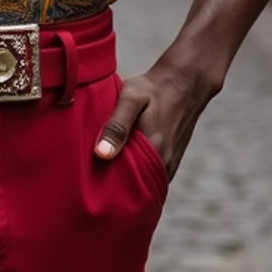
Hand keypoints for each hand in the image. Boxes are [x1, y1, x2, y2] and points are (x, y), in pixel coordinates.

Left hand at [94, 59, 219, 181]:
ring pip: (143, 183)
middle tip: (91, 177)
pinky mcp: (170, 161)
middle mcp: (164, 165)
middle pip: (133, 187)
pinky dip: (136, 173)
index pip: (124, 185)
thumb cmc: (152, 89)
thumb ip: (117, 126)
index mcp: (153, 152)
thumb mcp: (131, 99)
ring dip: (125, 179)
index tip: (87, 181)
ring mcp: (169, 165)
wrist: (184, 83)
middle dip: (113, 186)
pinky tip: (121, 161)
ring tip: (104, 169)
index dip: (105, 186)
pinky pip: (150, 176)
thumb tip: (102, 154)